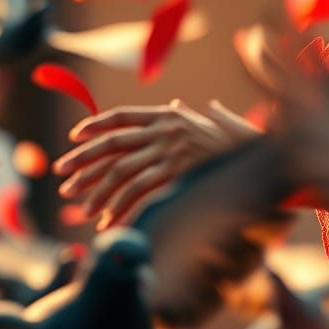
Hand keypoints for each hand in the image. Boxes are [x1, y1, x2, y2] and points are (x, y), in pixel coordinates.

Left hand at [53, 99, 259, 230]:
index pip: (122, 116)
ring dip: (97, 190)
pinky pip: (140, 192)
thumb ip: (198, 116)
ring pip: (121, 171)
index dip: (96, 126)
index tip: (74, 137)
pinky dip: (121, 208)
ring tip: (80, 207)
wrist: (265, 156)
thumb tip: (189, 106)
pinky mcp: (178, 174)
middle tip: (62, 175)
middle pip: (113, 143)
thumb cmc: (243, 143)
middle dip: (83, 160)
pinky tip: (108, 222)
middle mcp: (166, 129)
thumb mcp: (218, 122)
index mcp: (170, 115)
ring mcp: (172, 151)